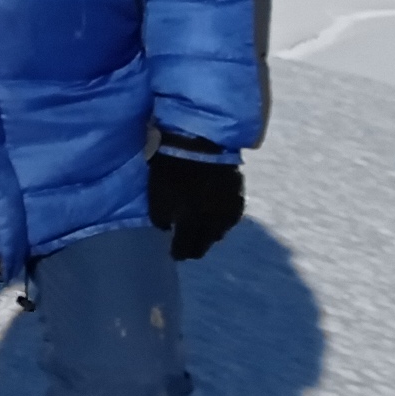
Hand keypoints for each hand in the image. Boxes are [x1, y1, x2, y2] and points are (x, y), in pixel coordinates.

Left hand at [147, 136, 244, 258]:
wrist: (199, 141)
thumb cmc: (171, 167)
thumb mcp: (156, 195)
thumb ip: (160, 218)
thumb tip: (168, 228)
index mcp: (191, 222)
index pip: (186, 249)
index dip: (179, 253)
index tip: (174, 254)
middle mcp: (214, 221)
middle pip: (206, 244)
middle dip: (195, 247)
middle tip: (187, 246)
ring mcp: (229, 209)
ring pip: (220, 231)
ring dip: (209, 234)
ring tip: (200, 230)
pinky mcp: (238, 195)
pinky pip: (230, 216)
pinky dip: (221, 219)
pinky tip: (215, 215)